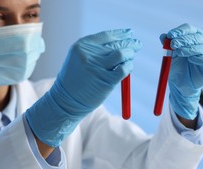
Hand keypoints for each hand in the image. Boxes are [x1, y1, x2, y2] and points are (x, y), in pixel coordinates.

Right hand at [26, 29, 141, 146]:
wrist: (65, 100)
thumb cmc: (75, 80)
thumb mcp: (80, 59)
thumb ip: (97, 51)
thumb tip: (121, 44)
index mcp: (82, 46)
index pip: (107, 36)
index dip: (121, 34)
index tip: (130, 33)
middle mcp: (89, 54)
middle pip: (116, 44)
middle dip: (129, 43)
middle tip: (137, 44)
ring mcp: (97, 68)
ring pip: (122, 54)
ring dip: (130, 54)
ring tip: (132, 56)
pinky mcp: (106, 81)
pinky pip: (123, 69)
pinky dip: (129, 66)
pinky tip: (129, 67)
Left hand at [160, 23, 202, 119]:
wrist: (181, 84)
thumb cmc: (177, 67)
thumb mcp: (170, 55)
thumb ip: (167, 45)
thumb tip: (163, 36)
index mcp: (195, 36)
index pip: (189, 29)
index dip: (180, 31)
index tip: (170, 35)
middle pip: (196, 37)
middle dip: (183, 40)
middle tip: (173, 44)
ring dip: (190, 49)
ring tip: (179, 52)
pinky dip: (200, 59)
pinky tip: (191, 59)